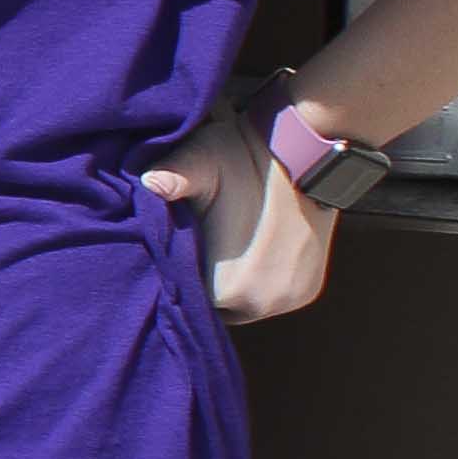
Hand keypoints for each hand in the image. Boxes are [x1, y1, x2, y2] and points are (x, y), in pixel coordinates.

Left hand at [144, 113, 339, 321]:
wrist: (306, 153)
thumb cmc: (243, 157)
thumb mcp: (201, 162)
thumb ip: (172, 177)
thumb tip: (148, 182)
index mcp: (226, 289)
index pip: (186, 296)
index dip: (176, 272)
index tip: (172, 249)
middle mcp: (262, 305)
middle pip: (216, 304)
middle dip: (205, 279)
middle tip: (196, 246)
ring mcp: (290, 300)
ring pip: (244, 302)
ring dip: (233, 282)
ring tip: (224, 248)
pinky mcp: (308, 291)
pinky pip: (271, 293)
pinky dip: (260, 279)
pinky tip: (249, 251)